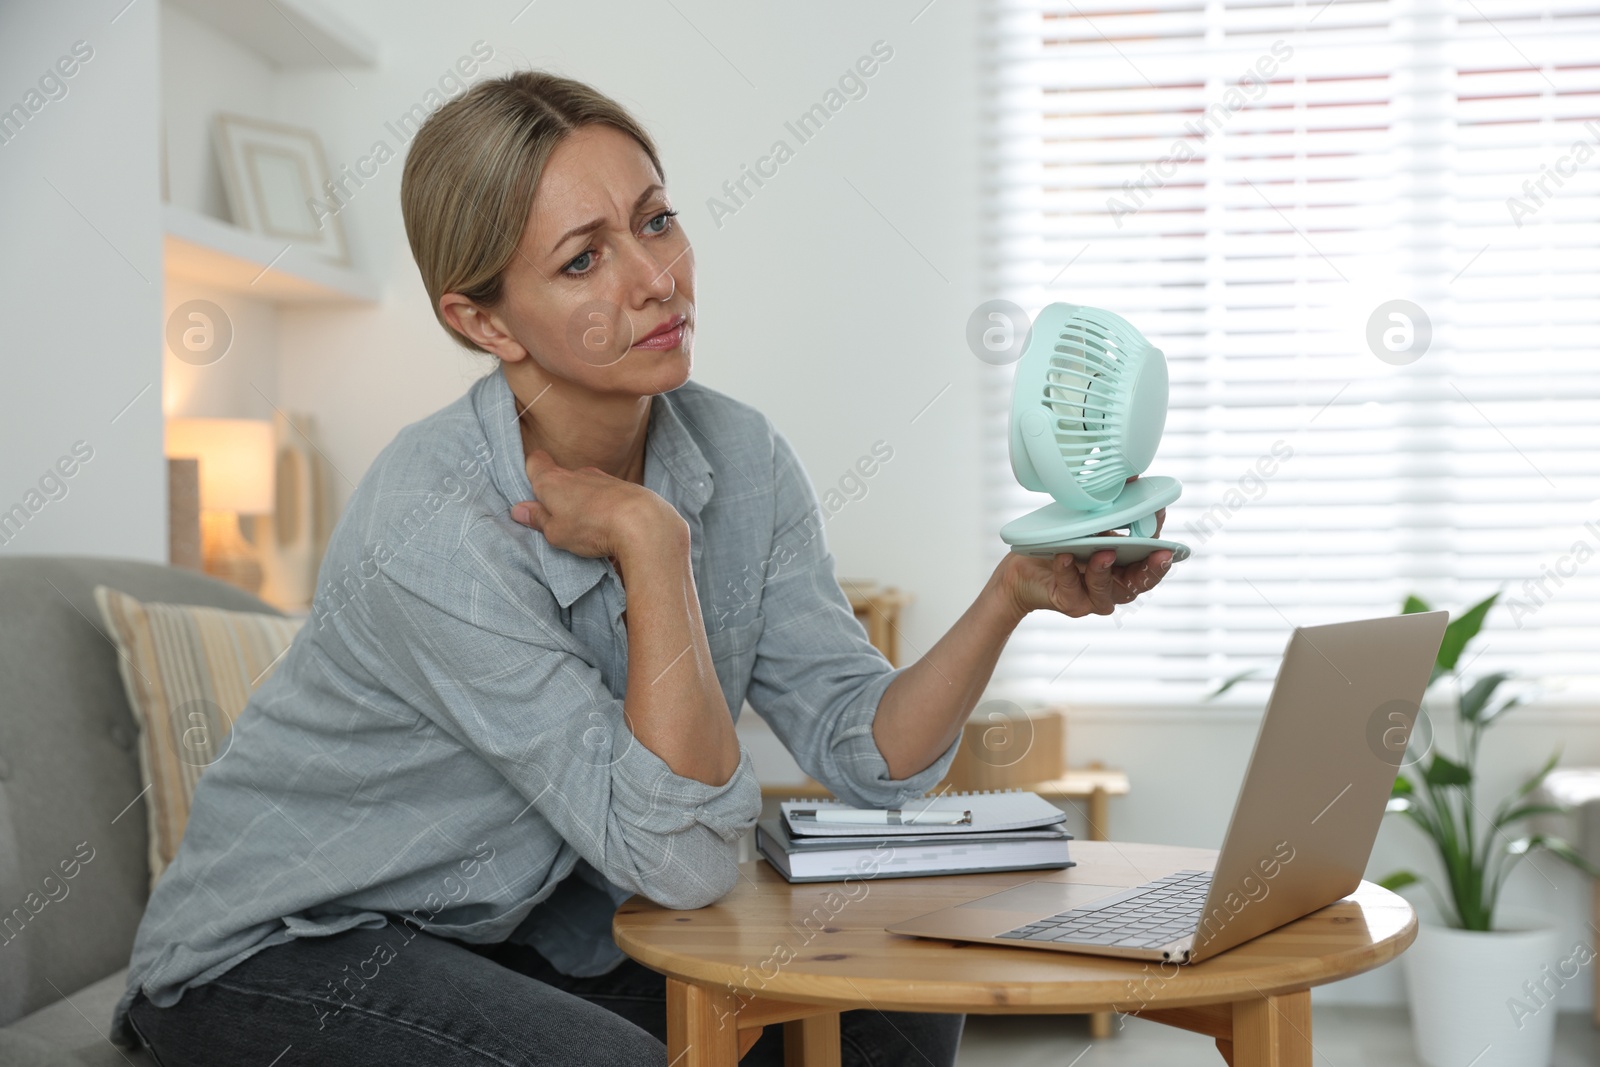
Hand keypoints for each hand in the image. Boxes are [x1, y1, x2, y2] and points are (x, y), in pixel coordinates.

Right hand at [509, 450, 684, 561]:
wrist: (642, 522)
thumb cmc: (592, 526)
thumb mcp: (556, 532)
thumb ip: (538, 519)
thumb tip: (519, 510)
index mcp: (553, 480)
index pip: (536, 461)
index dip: (531, 472)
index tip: (531, 492)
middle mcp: (577, 473)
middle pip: (560, 477)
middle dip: (557, 496)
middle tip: (556, 522)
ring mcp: (602, 478)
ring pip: (584, 487)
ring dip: (582, 504)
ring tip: (586, 530)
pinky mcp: (623, 488)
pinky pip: (605, 496)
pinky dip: (603, 509)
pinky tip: (608, 529)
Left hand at [1001, 504, 1171, 617]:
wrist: (1026, 565)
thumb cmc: (1064, 543)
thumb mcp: (1091, 520)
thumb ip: (1114, 503)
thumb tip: (1131, 474)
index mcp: (1127, 565)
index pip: (1152, 560)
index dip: (1162, 549)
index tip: (1165, 535)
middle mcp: (1116, 584)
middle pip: (1140, 583)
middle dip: (1151, 570)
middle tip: (1157, 555)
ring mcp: (1094, 596)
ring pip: (1106, 590)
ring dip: (1104, 570)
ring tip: (1103, 552)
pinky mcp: (1070, 602)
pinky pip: (1071, 588)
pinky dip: (1068, 572)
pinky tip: (1065, 556)